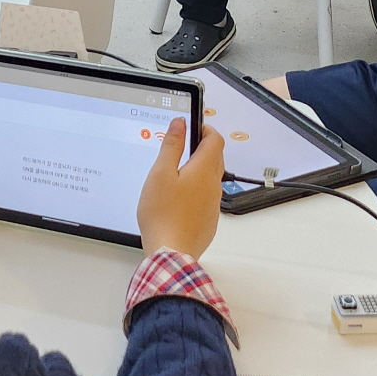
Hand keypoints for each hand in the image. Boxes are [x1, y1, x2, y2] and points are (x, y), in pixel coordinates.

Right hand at [135, 117, 224, 259]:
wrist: (170, 252)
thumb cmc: (163, 214)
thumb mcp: (161, 173)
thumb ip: (172, 145)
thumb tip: (180, 123)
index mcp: (204, 170)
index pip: (215, 139)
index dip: (205, 128)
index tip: (192, 127)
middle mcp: (213, 186)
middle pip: (216, 158)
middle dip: (202, 147)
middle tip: (183, 146)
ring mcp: (213, 205)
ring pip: (211, 179)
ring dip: (199, 170)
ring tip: (176, 174)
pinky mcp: (208, 220)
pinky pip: (207, 198)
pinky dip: (196, 191)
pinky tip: (178, 200)